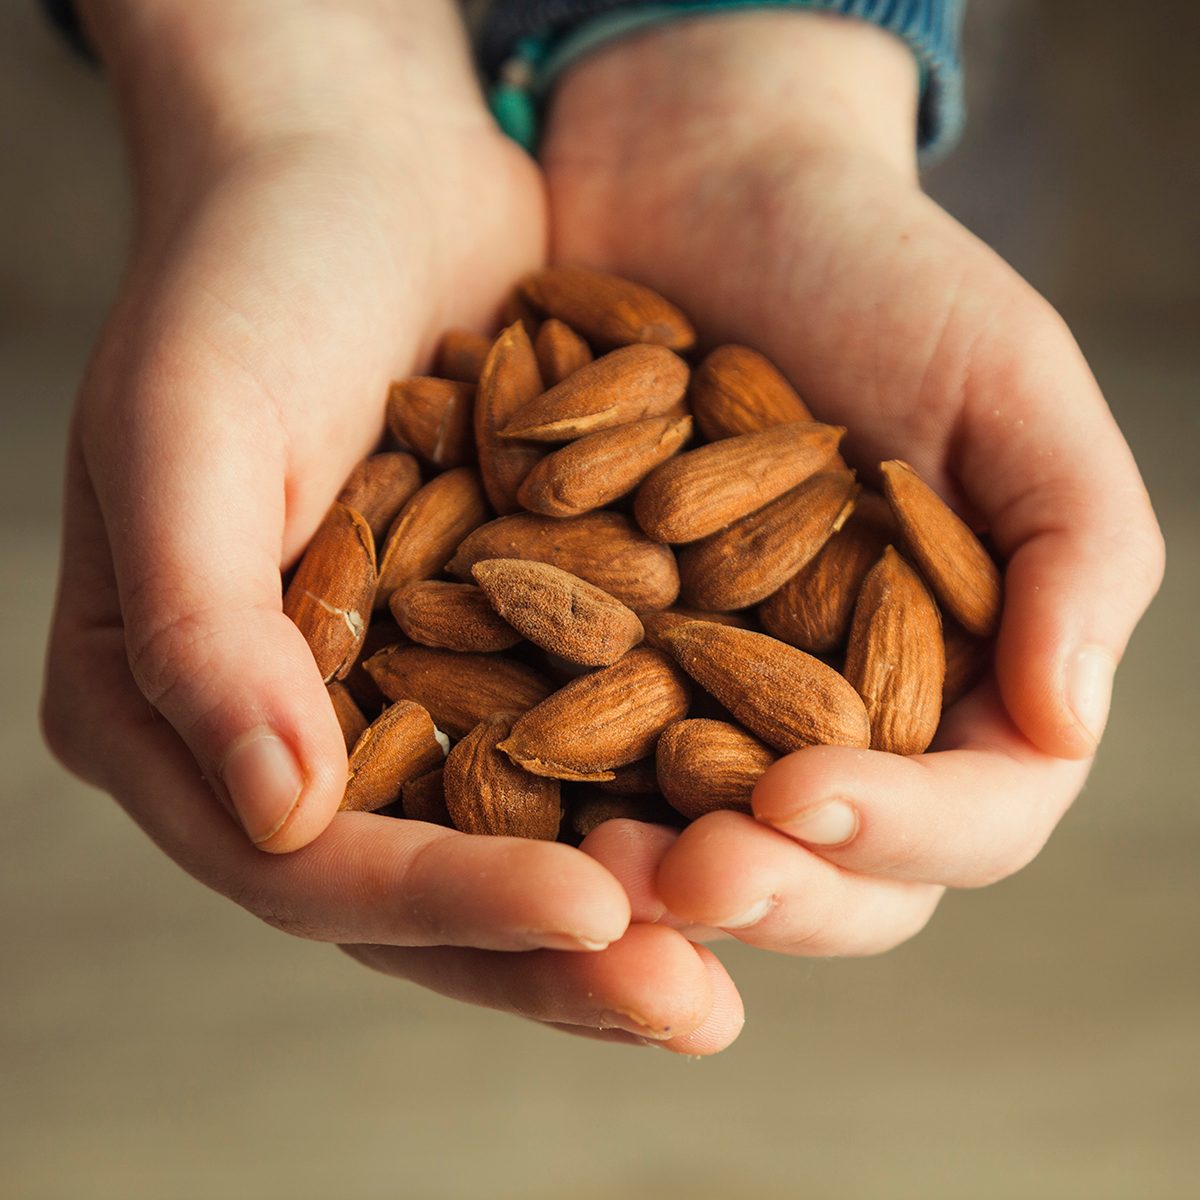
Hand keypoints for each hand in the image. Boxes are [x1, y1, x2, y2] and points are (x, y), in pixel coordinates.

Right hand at [41, 0, 739, 1051]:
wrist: (352, 178)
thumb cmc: (245, 282)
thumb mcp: (187, 432)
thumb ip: (209, 631)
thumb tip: (275, 816)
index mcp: (178, 710)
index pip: (312, 862)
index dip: (451, 898)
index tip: (599, 911)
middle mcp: (283, 729)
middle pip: (420, 889)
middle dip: (558, 953)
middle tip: (694, 1006)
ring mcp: (388, 694)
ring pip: (508, 837)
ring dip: (623, 903)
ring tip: (737, 959)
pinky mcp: (485, 643)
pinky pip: (568, 745)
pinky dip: (648, 790)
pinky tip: (747, 827)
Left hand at [544, 12, 1164, 949]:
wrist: (707, 194)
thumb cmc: (877, 273)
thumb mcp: (1004, 382)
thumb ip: (1074, 547)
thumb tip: (1069, 722)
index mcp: (962, 670)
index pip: (972, 812)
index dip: (902, 832)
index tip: (804, 799)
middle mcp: (840, 709)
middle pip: (831, 866)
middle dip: (767, 888)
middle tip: (683, 876)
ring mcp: (714, 696)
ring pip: (705, 840)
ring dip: (653, 875)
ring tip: (587, 861)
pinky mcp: (603, 658)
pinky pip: (583, 749)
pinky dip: (553, 781)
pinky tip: (495, 780)